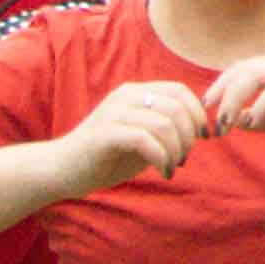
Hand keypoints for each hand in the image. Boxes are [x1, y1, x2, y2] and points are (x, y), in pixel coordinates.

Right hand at [58, 79, 206, 193]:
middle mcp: (125, 97)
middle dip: (189, 136)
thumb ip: (165, 129)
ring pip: (165, 123)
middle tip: (184, 158)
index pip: (179, 90)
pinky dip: (163, 158)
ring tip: (173, 167)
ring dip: (177, 149)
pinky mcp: (105, 134)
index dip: (198, 113)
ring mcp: (114, 113)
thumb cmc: (105, 157)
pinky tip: (164, 172)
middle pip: (177, 107)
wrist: (61, 171)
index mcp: (134, 93)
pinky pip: (146, 140)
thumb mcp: (142, 138)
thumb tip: (200, 129)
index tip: (203, 137)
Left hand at [200, 50, 264, 138]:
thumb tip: (239, 122)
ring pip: (256, 73)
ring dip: (235, 98)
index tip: (210, 114)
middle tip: (212, 121)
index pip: (243, 70)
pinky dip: (262, 103)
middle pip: (242, 68)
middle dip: (221, 94)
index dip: (222, 89)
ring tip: (226, 122)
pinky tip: (254, 121)